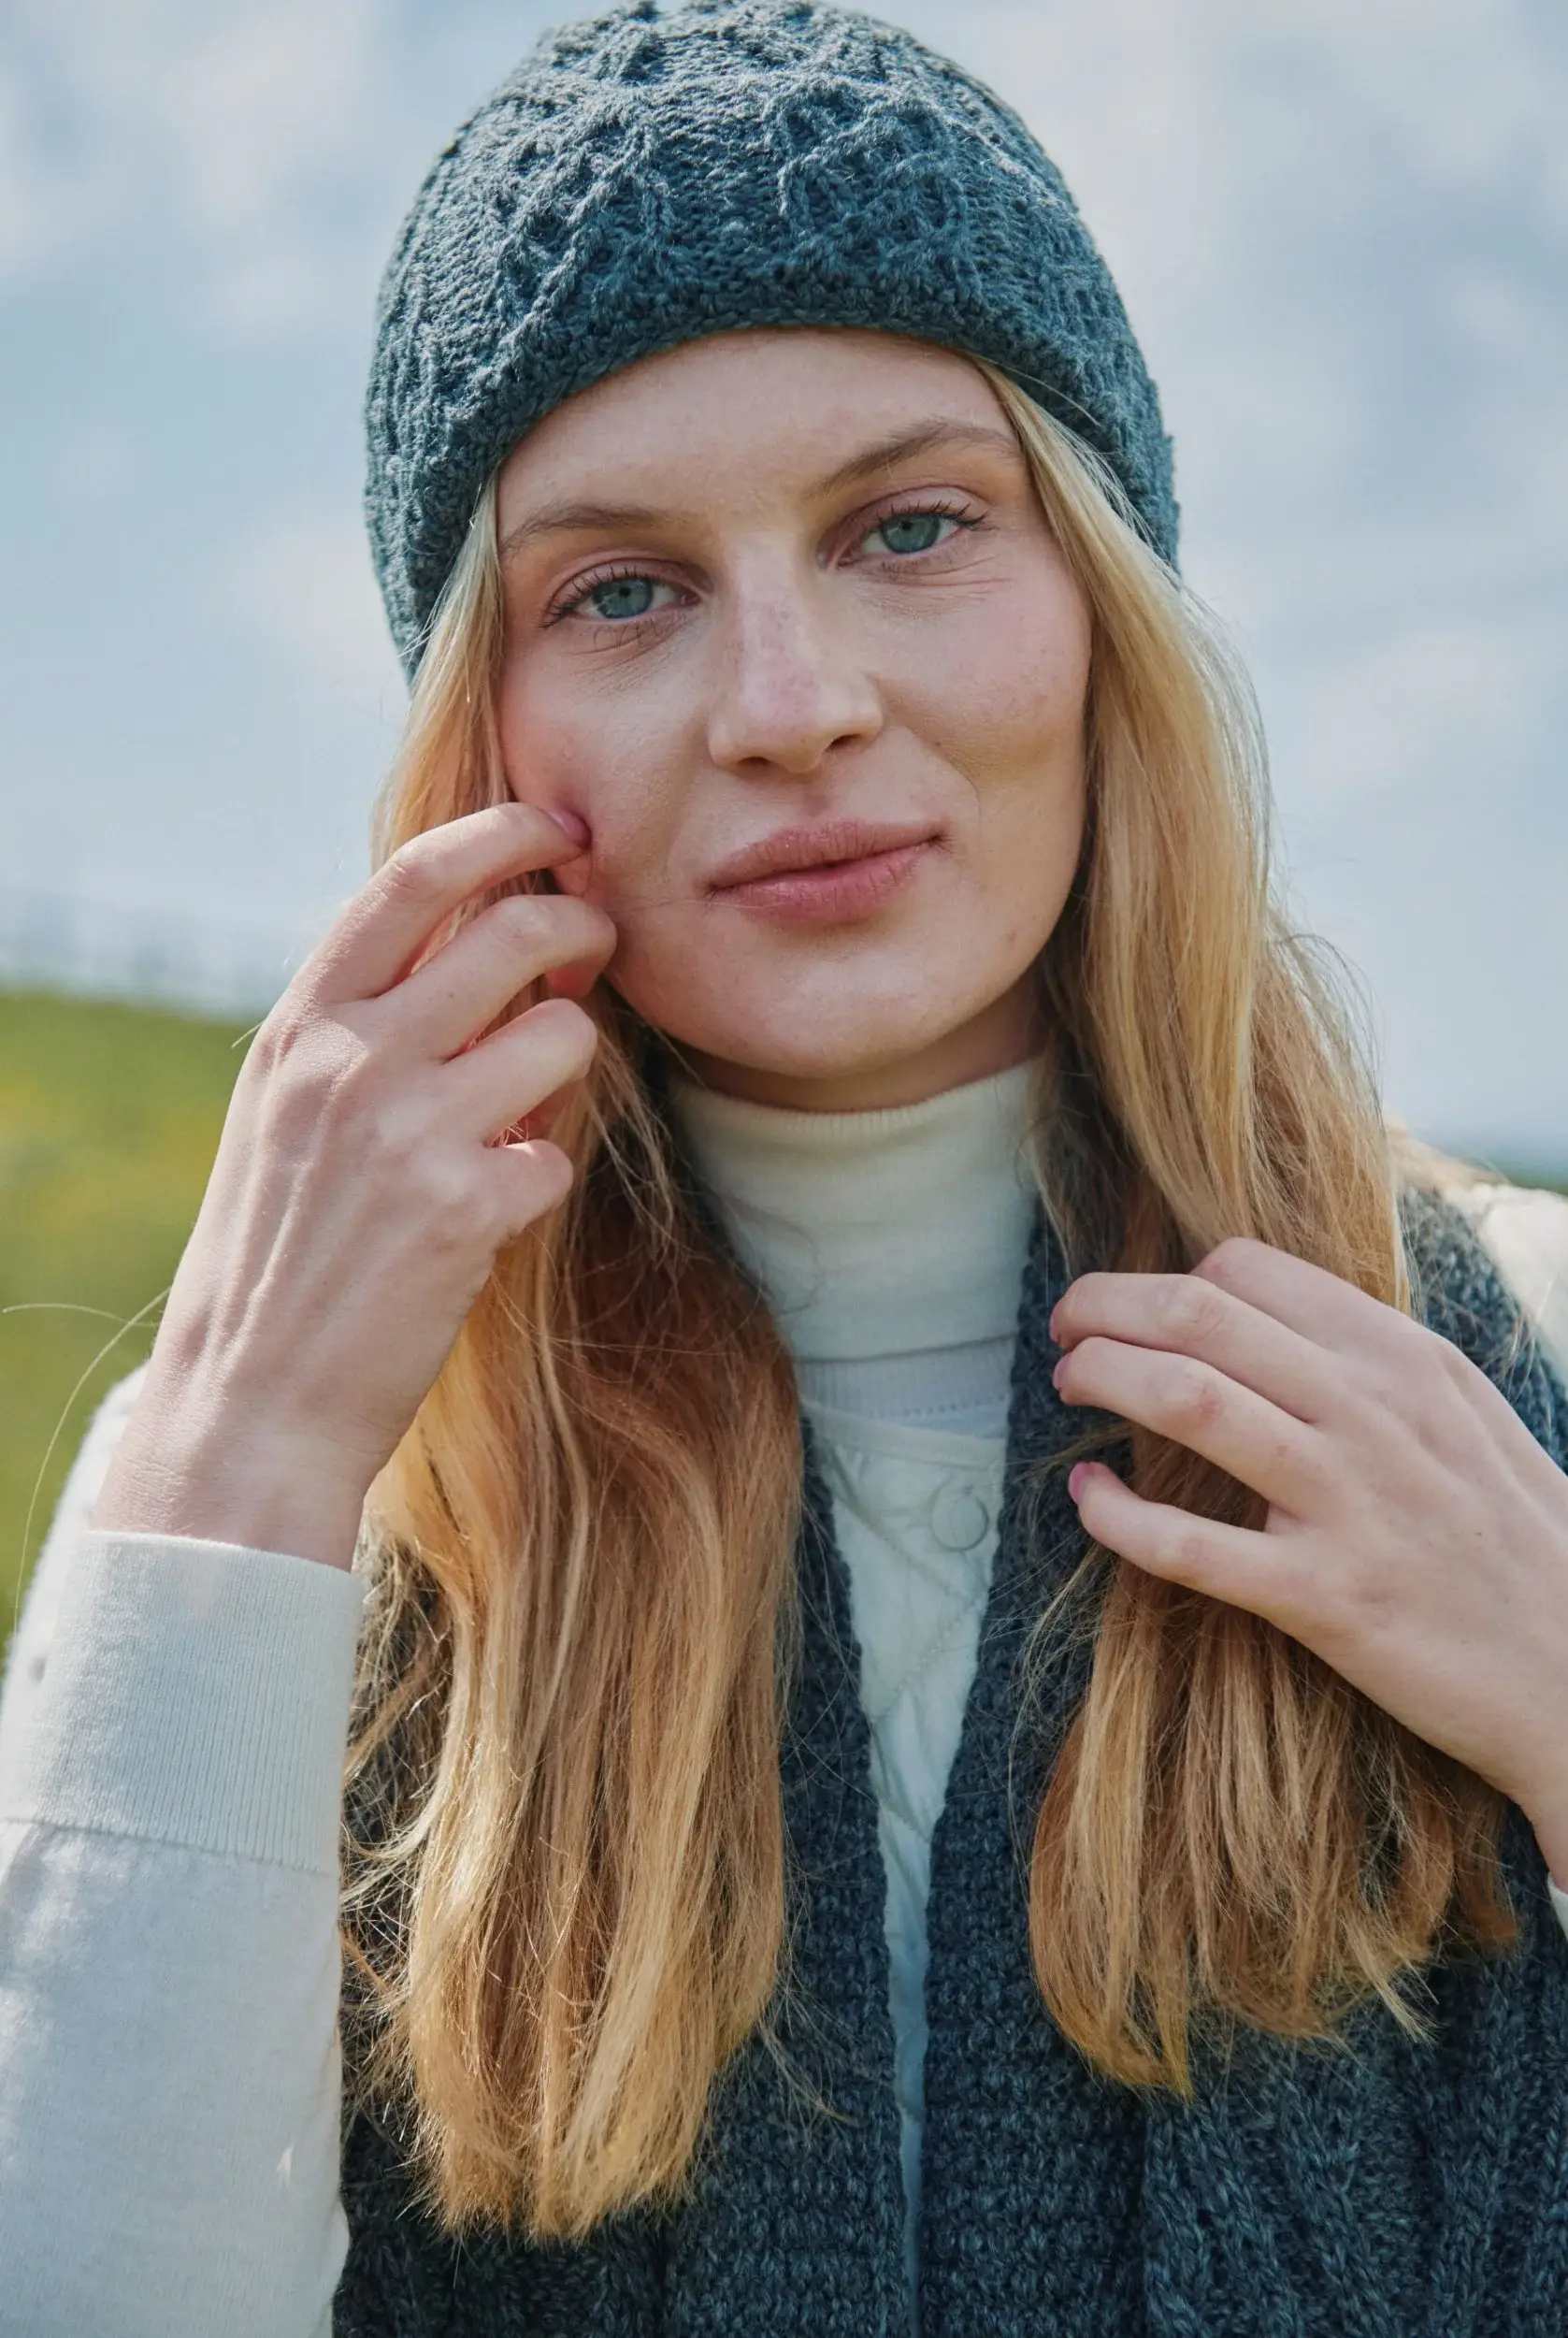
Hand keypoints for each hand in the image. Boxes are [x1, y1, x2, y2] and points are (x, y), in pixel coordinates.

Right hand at [94, 803, 614, 1568]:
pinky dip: (546, 1171)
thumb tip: (473, 936)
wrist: (253, 1393)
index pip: (411, 878)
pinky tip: (500, 1205)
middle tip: (597, 948)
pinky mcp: (467, 1210)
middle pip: (515, 933)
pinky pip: (562, 1147)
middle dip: (581, 926)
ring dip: (574, 1060)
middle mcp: (351, 1061)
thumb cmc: (281, 1246)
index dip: (500, 834)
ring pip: (566, 1033)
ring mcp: (410, 1133)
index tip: (557, 831)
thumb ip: (362, 1023)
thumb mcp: (287, 1109)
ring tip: (530, 1105)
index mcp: (302, 1026)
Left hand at [1050, 1238, 1567, 1881]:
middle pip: (1198, 1314)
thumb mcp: (1459, 1413)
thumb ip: (1366, 1360)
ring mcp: (1347, 1503)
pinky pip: (1187, 1546)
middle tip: (1066, 1328)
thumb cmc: (1515, 1538)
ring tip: (1069, 1384)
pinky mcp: (1324, 1600)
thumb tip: (1254, 1315)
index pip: (1247, 1269)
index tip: (1130, 1307)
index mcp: (1402, 1357)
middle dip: (1105, 1306)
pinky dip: (1115, 1514)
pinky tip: (1087, 1496)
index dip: (1164, 1278)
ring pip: (1185, 1398)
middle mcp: (1373, 1412)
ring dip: (1101, 1377)